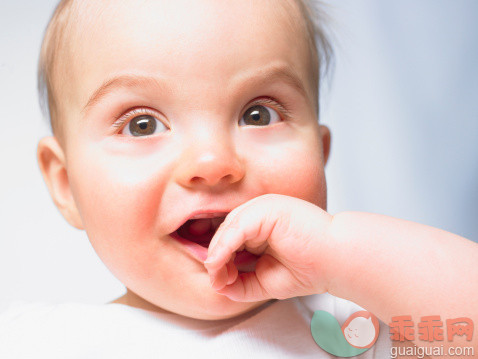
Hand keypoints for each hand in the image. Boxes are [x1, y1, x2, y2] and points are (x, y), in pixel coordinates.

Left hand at [204, 194, 333, 301]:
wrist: (338, 262)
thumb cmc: (311, 269)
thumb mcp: (266, 280)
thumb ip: (242, 283)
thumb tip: (217, 286)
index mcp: (261, 225)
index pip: (229, 238)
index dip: (220, 260)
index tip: (219, 283)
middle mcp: (260, 213)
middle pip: (225, 232)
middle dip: (216, 258)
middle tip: (217, 282)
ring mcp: (263, 208)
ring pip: (227, 228)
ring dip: (217, 254)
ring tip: (217, 276)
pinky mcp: (266, 209)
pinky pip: (236, 227)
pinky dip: (224, 247)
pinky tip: (219, 264)